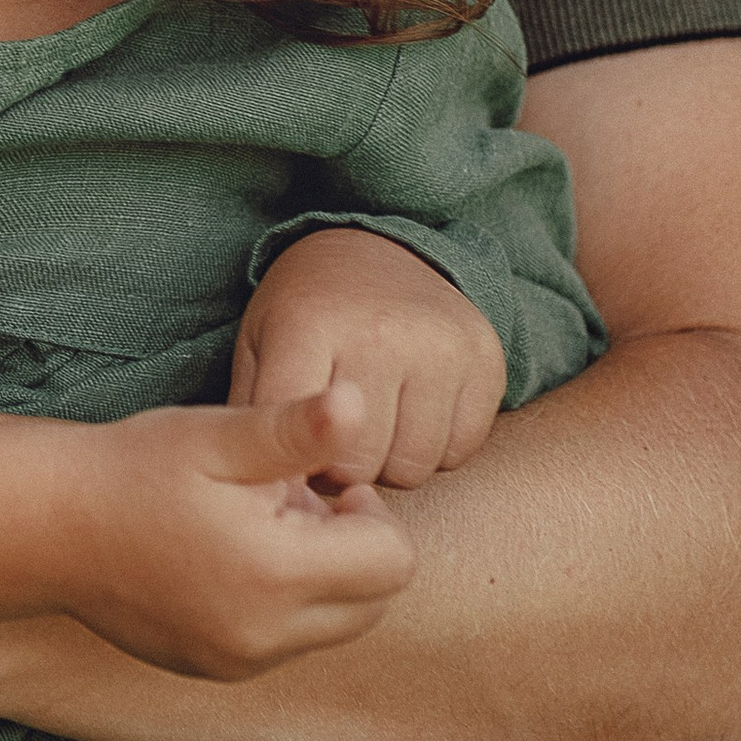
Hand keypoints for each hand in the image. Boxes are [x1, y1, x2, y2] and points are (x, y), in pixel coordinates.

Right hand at [50, 387, 415, 675]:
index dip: (369, 512)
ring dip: (315, 580)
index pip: (394, 561)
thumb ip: (297, 430)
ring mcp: (239, 661)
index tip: (314, 483)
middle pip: (373, 602)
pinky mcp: (215, 669)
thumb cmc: (135, 469)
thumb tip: (361, 404)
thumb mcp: (218, 437)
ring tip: (252, 530)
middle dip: (348, 550)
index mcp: (279, 575)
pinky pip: (284, 644)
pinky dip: (277, 606)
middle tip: (283, 504)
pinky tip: (226, 561)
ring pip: (331, 626)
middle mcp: (267, 635)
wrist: (47, 527)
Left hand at [231, 228, 505, 487]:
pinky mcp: (486, 360)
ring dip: (390, 461)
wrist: (379, 248)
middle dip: (342, 466)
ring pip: (413, 468)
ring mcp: (441, 346)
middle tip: (336, 435)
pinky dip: (436, 449)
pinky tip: (415, 413)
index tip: (294, 447)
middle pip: (359, 466)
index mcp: (309, 325)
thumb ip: (254, 415)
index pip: (301, 441)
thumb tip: (269, 492)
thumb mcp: (258, 344)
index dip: (292, 461)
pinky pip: (459, 452)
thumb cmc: (308, 312)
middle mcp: (381, 334)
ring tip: (375, 422)